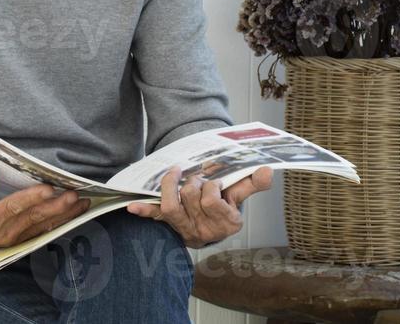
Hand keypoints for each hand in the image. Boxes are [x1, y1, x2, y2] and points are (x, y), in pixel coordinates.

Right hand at [0, 155, 91, 249]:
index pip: (13, 207)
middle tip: (75, 195)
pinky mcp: (21, 239)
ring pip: (43, 225)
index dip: (30, 198)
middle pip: (34, 218)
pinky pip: (43, 230)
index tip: (47, 188)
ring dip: (64, 214)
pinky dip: (60, 221)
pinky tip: (73, 213)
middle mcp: (4, 232)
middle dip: (56, 206)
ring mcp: (15, 238)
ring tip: (82, 203)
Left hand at [125, 165, 273, 248]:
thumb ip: (252, 184)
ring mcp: (185, 229)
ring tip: (176, 174)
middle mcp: (204, 230)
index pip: (211, 199)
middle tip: (198, 179)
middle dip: (193, 181)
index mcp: (226, 223)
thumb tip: (268, 170)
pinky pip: (156, 218)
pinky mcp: (169, 225)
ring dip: (170, 185)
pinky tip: (132, 207)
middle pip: (189, 196)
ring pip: (171, 205)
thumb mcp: (240, 197)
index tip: (214, 183)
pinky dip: (144, 211)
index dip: (210, 186)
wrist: (211, 227)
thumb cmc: (225, 207)